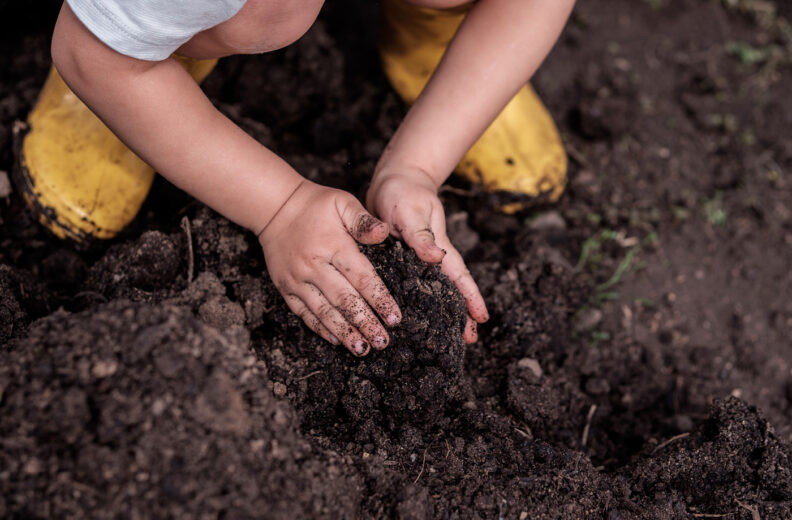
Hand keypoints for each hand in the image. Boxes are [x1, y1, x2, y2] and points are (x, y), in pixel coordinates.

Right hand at [259, 181, 401, 355]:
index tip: (395, 318)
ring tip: (362, 349)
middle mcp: (313, 266)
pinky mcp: (285, 288)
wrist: (274, 207)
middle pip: (344, 301)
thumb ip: (364, 221)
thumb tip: (385, 234)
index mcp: (333, 246)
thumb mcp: (342, 202)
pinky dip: (320, 328)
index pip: (361, 278)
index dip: (379, 300)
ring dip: (344, 332)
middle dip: (365, 323)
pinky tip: (335, 340)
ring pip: (324, 312)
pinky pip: (304, 313)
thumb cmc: (316, 204)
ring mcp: (297, 280)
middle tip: (383, 341)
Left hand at [366, 167, 488, 342]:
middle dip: (461, 314)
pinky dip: (418, 300)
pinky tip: (412, 314)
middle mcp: (431, 258)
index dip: (470, 298)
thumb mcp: (410, 212)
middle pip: (451, 289)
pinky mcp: (401, 260)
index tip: (481, 319)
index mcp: (439, 248)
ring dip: (441, 310)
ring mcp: (417, 260)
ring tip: (443, 336)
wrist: (393, 181)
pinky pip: (413, 284)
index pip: (459, 277)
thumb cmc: (403, 193)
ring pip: (433, 290)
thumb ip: (421, 236)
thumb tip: (436, 257)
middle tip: (469, 341)